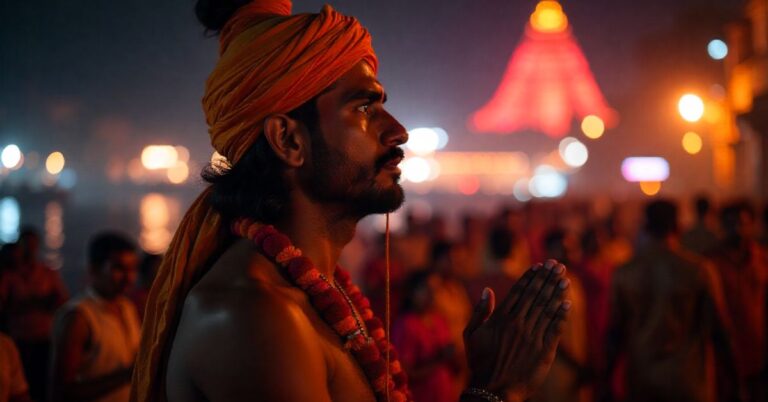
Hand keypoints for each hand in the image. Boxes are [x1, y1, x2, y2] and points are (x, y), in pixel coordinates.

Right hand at [463, 260, 570, 400]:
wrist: (493, 389)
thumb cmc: (480, 362)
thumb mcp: (471, 335)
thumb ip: (480, 312)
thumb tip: (487, 291)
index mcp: (501, 318)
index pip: (519, 292)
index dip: (530, 277)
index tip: (540, 266)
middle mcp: (518, 324)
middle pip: (535, 296)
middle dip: (547, 278)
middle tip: (557, 265)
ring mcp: (531, 337)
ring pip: (547, 309)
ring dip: (557, 292)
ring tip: (565, 278)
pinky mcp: (543, 351)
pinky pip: (555, 329)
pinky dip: (562, 315)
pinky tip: (568, 303)